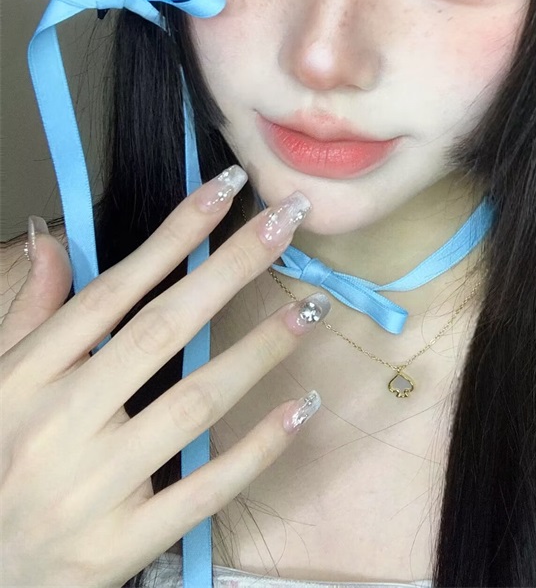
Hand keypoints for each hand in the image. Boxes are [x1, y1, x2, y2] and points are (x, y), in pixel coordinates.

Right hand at [0, 168, 323, 587]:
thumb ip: (29, 310)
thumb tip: (49, 233)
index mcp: (27, 376)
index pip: (115, 290)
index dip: (174, 234)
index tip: (227, 187)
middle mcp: (60, 423)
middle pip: (164, 330)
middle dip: (230, 267)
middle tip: (287, 221)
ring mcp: (93, 486)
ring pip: (194, 403)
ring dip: (260, 350)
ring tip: (311, 307)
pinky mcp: (121, 545)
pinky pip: (204, 488)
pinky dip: (258, 447)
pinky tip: (302, 406)